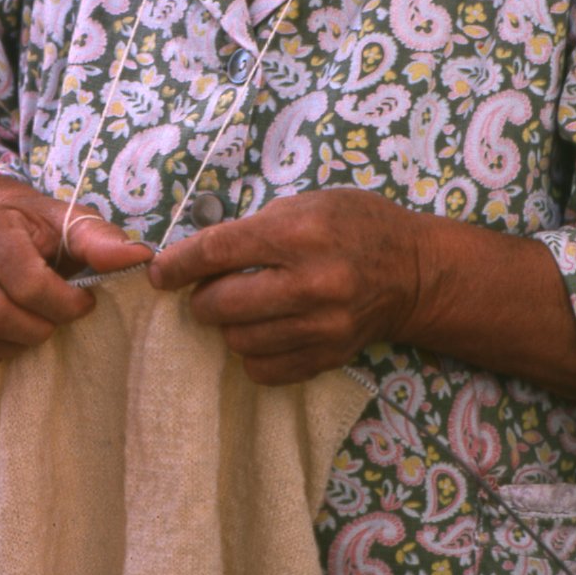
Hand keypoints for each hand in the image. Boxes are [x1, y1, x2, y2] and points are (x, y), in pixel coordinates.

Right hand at [0, 177, 151, 375]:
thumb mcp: (69, 222)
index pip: (26, 283)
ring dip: (17, 345)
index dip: (64, 303)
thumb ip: (101, 241)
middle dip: (40, 327)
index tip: (85, 301)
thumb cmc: (35, 225)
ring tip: (38, 326)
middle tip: (60, 319)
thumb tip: (139, 259)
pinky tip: (10, 339)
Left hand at [147, 190, 422, 384]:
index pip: (218, 252)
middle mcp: (311, 283)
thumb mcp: (308, 204)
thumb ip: (254, 227)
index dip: (178, 264)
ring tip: (242, 308)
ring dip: (228, 326)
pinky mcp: (328, 357)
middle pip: (221, 304)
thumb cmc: (357, 225)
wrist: (415, 272)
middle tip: (206, 289)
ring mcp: (321, 326)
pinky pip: (265, 370)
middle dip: (201, 298)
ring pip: (238, 341)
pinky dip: (254, 353)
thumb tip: (198, 255)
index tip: (159, 272)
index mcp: (300, 234)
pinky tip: (265, 331)